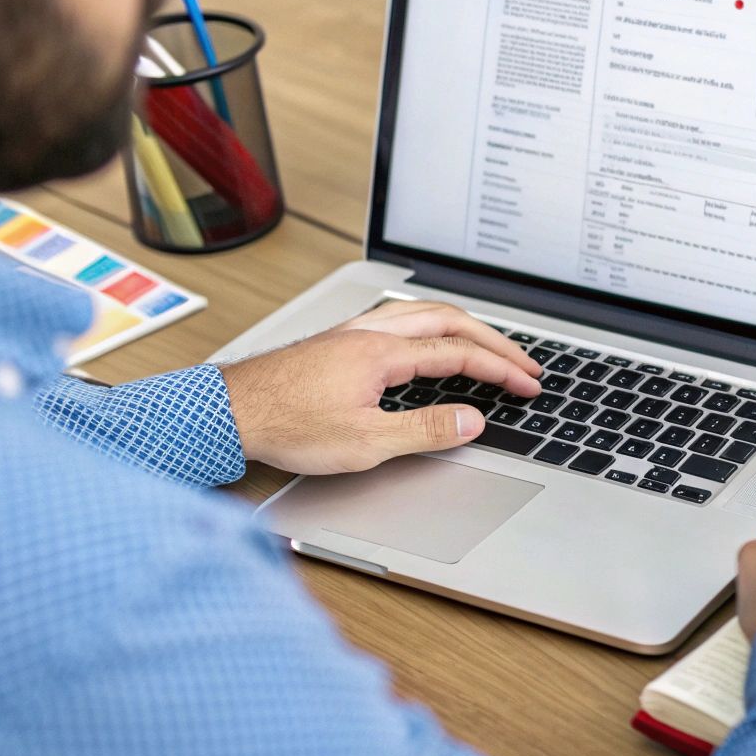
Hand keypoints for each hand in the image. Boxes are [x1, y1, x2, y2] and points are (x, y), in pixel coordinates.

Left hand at [217, 301, 542, 474]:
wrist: (227, 413)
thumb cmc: (285, 425)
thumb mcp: (366, 442)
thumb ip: (425, 429)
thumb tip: (471, 420)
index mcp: (382, 352)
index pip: (459, 352)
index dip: (501, 369)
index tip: (528, 384)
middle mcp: (370, 333)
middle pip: (449, 320)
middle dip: (494, 341)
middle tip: (524, 363)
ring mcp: (352, 333)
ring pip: (422, 313)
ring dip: (463, 327)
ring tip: (488, 345)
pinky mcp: (338, 342)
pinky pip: (399, 319)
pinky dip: (431, 326)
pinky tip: (428, 341)